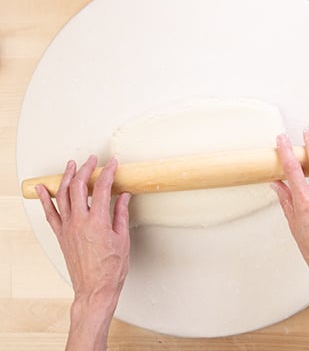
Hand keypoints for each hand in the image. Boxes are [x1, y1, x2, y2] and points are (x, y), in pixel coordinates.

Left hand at [36, 155, 130, 350]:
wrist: (94, 290)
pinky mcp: (61, 235)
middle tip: (91, 160)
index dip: (108, 172)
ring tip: (71, 165)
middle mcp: (79, 222)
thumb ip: (121, 214)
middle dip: (86, 168)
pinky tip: (42, 189)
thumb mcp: (122, 239)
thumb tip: (123, 197)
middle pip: (79, 186)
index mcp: (98, 222)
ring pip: (62, 195)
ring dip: (66, 177)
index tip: (112, 164)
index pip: (102, 188)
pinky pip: (50, 213)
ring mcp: (67, 228)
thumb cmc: (110, 269)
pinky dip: (44, 199)